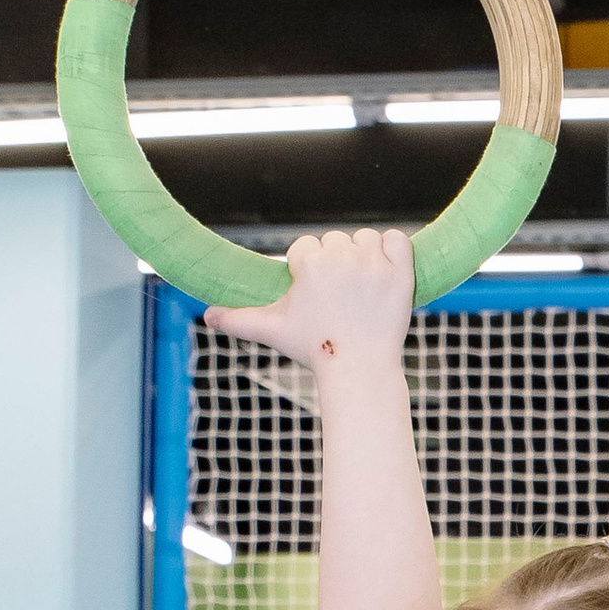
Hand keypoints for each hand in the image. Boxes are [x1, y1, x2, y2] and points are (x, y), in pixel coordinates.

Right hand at [207, 224, 415, 373]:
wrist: (359, 371)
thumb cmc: (313, 349)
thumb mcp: (272, 331)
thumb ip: (238, 319)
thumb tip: (207, 318)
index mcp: (309, 263)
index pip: (306, 248)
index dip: (309, 273)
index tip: (317, 299)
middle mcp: (341, 258)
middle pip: (335, 241)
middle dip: (336, 266)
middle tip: (339, 301)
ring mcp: (374, 265)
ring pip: (365, 238)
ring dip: (364, 257)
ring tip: (360, 292)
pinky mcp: (401, 273)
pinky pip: (397, 239)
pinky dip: (393, 251)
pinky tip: (384, 274)